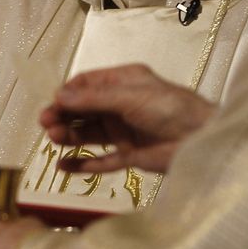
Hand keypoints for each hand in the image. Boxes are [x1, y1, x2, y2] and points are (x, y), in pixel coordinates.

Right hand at [38, 63, 214, 175]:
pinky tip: (63, 166)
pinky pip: (100, 160)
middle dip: (64, 114)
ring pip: (89, 133)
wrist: (201, 140)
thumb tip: (59, 96)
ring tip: (53, 139)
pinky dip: (82, 163)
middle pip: (84, 109)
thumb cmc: (170, 108)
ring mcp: (124, 131)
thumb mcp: (130, 97)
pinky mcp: (129, 156)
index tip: (53, 103)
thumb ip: (94, 100)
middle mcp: (121, 105)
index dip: (69, 93)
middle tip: (45, 123)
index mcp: (124, 82)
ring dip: (69, 135)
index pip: (88, 84)